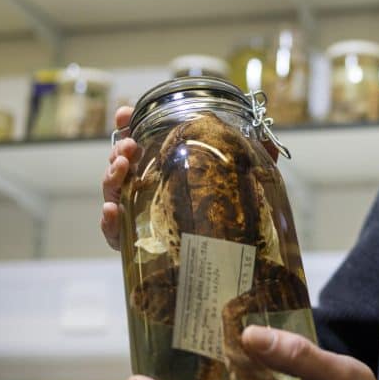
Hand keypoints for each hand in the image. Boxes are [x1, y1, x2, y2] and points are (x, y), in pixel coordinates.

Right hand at [100, 104, 280, 250]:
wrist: (219, 267)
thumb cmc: (223, 218)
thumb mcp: (241, 186)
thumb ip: (253, 162)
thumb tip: (270, 141)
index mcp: (163, 169)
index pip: (141, 141)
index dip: (128, 124)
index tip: (125, 112)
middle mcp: (145, 189)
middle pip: (122, 163)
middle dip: (120, 149)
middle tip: (129, 145)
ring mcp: (135, 215)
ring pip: (113, 191)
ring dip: (111, 175)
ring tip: (123, 167)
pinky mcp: (132, 244)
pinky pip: (114, 233)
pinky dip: (108, 221)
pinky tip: (112, 211)